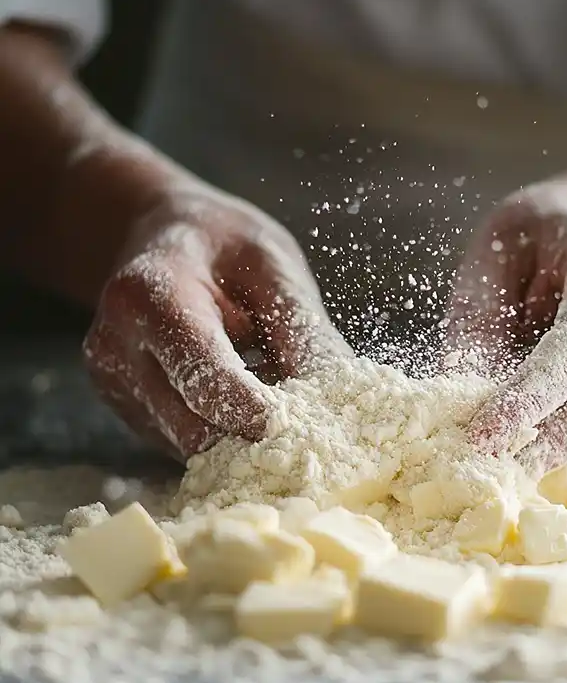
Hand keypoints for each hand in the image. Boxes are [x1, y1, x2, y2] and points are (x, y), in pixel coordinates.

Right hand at [84, 183, 348, 458]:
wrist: (162, 237)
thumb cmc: (222, 243)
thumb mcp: (271, 264)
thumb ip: (297, 326)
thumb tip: (334, 393)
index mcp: (149, 295)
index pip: (200, 372)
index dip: (248, 407)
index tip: (291, 424)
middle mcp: (117, 347)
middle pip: (189, 424)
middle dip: (249, 436)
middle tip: (303, 429)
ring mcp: (116, 383)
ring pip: (186, 445)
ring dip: (237, 439)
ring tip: (275, 406)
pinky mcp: (128, 408)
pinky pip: (181, 442)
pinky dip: (220, 434)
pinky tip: (243, 403)